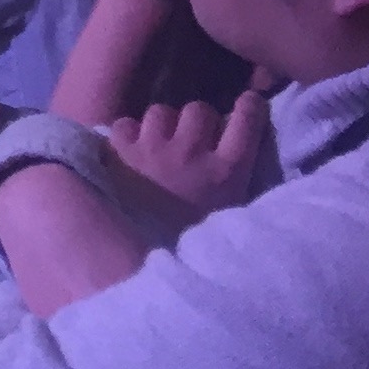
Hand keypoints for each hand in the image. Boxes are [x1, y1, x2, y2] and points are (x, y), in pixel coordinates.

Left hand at [103, 89, 269, 232]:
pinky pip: (127, 123)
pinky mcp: (119, 151)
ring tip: (159, 146)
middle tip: (192, 139)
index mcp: (226, 172)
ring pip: (161, 111)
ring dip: (162, 125)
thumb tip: (239, 149)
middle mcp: (192, 152)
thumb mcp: (227, 215)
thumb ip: (234, 180)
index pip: (247, 121)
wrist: (138, 264)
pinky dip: (129, 134)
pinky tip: (131, 151)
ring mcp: (153, 149)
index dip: (249, 108)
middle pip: (200, 109)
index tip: (248, 105)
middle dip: (198, 121)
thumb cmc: (190, 241)